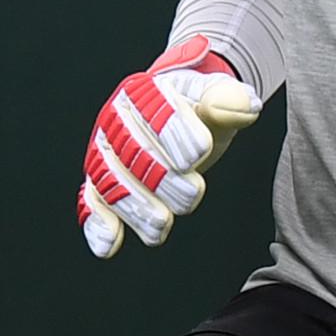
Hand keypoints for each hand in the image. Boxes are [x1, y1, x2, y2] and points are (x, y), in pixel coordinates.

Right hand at [78, 37, 260, 257]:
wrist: (179, 119)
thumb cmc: (199, 109)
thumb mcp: (219, 99)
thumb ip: (231, 101)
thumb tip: (243, 105)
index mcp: (144, 91)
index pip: (154, 109)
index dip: (174, 131)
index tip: (199, 153)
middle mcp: (117, 121)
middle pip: (132, 152)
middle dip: (161, 178)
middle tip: (193, 194)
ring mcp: (105, 153)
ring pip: (111, 182)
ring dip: (135, 208)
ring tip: (161, 226)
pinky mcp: (100, 183)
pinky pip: (92, 202)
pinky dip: (97, 224)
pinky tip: (109, 244)